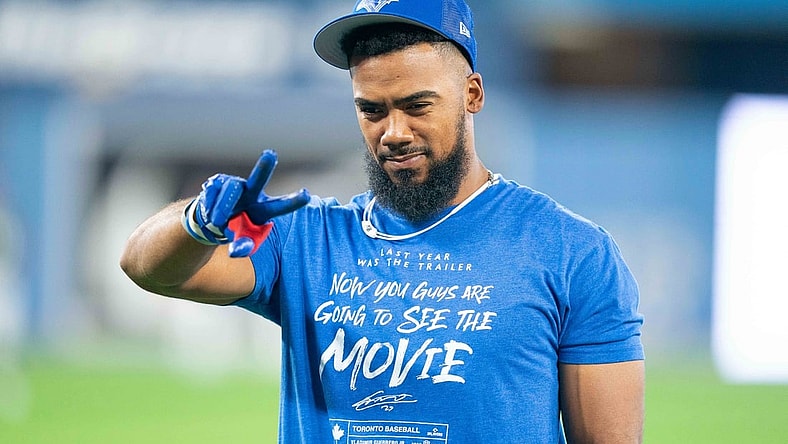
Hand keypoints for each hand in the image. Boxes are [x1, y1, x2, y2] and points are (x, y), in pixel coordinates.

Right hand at [182, 150, 309, 256]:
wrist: (213, 221)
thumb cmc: (236, 231)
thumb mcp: (242, 242)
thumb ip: (242, 247)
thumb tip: (236, 251)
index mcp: (264, 209)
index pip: (281, 205)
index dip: (293, 201)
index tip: (307, 195)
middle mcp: (252, 193)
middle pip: (259, 179)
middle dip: (264, 167)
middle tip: (271, 154)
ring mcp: (235, 184)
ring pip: (231, 189)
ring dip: (223, 207)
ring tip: (217, 221)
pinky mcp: (217, 182)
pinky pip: (213, 191)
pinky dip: (210, 206)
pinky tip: (209, 213)